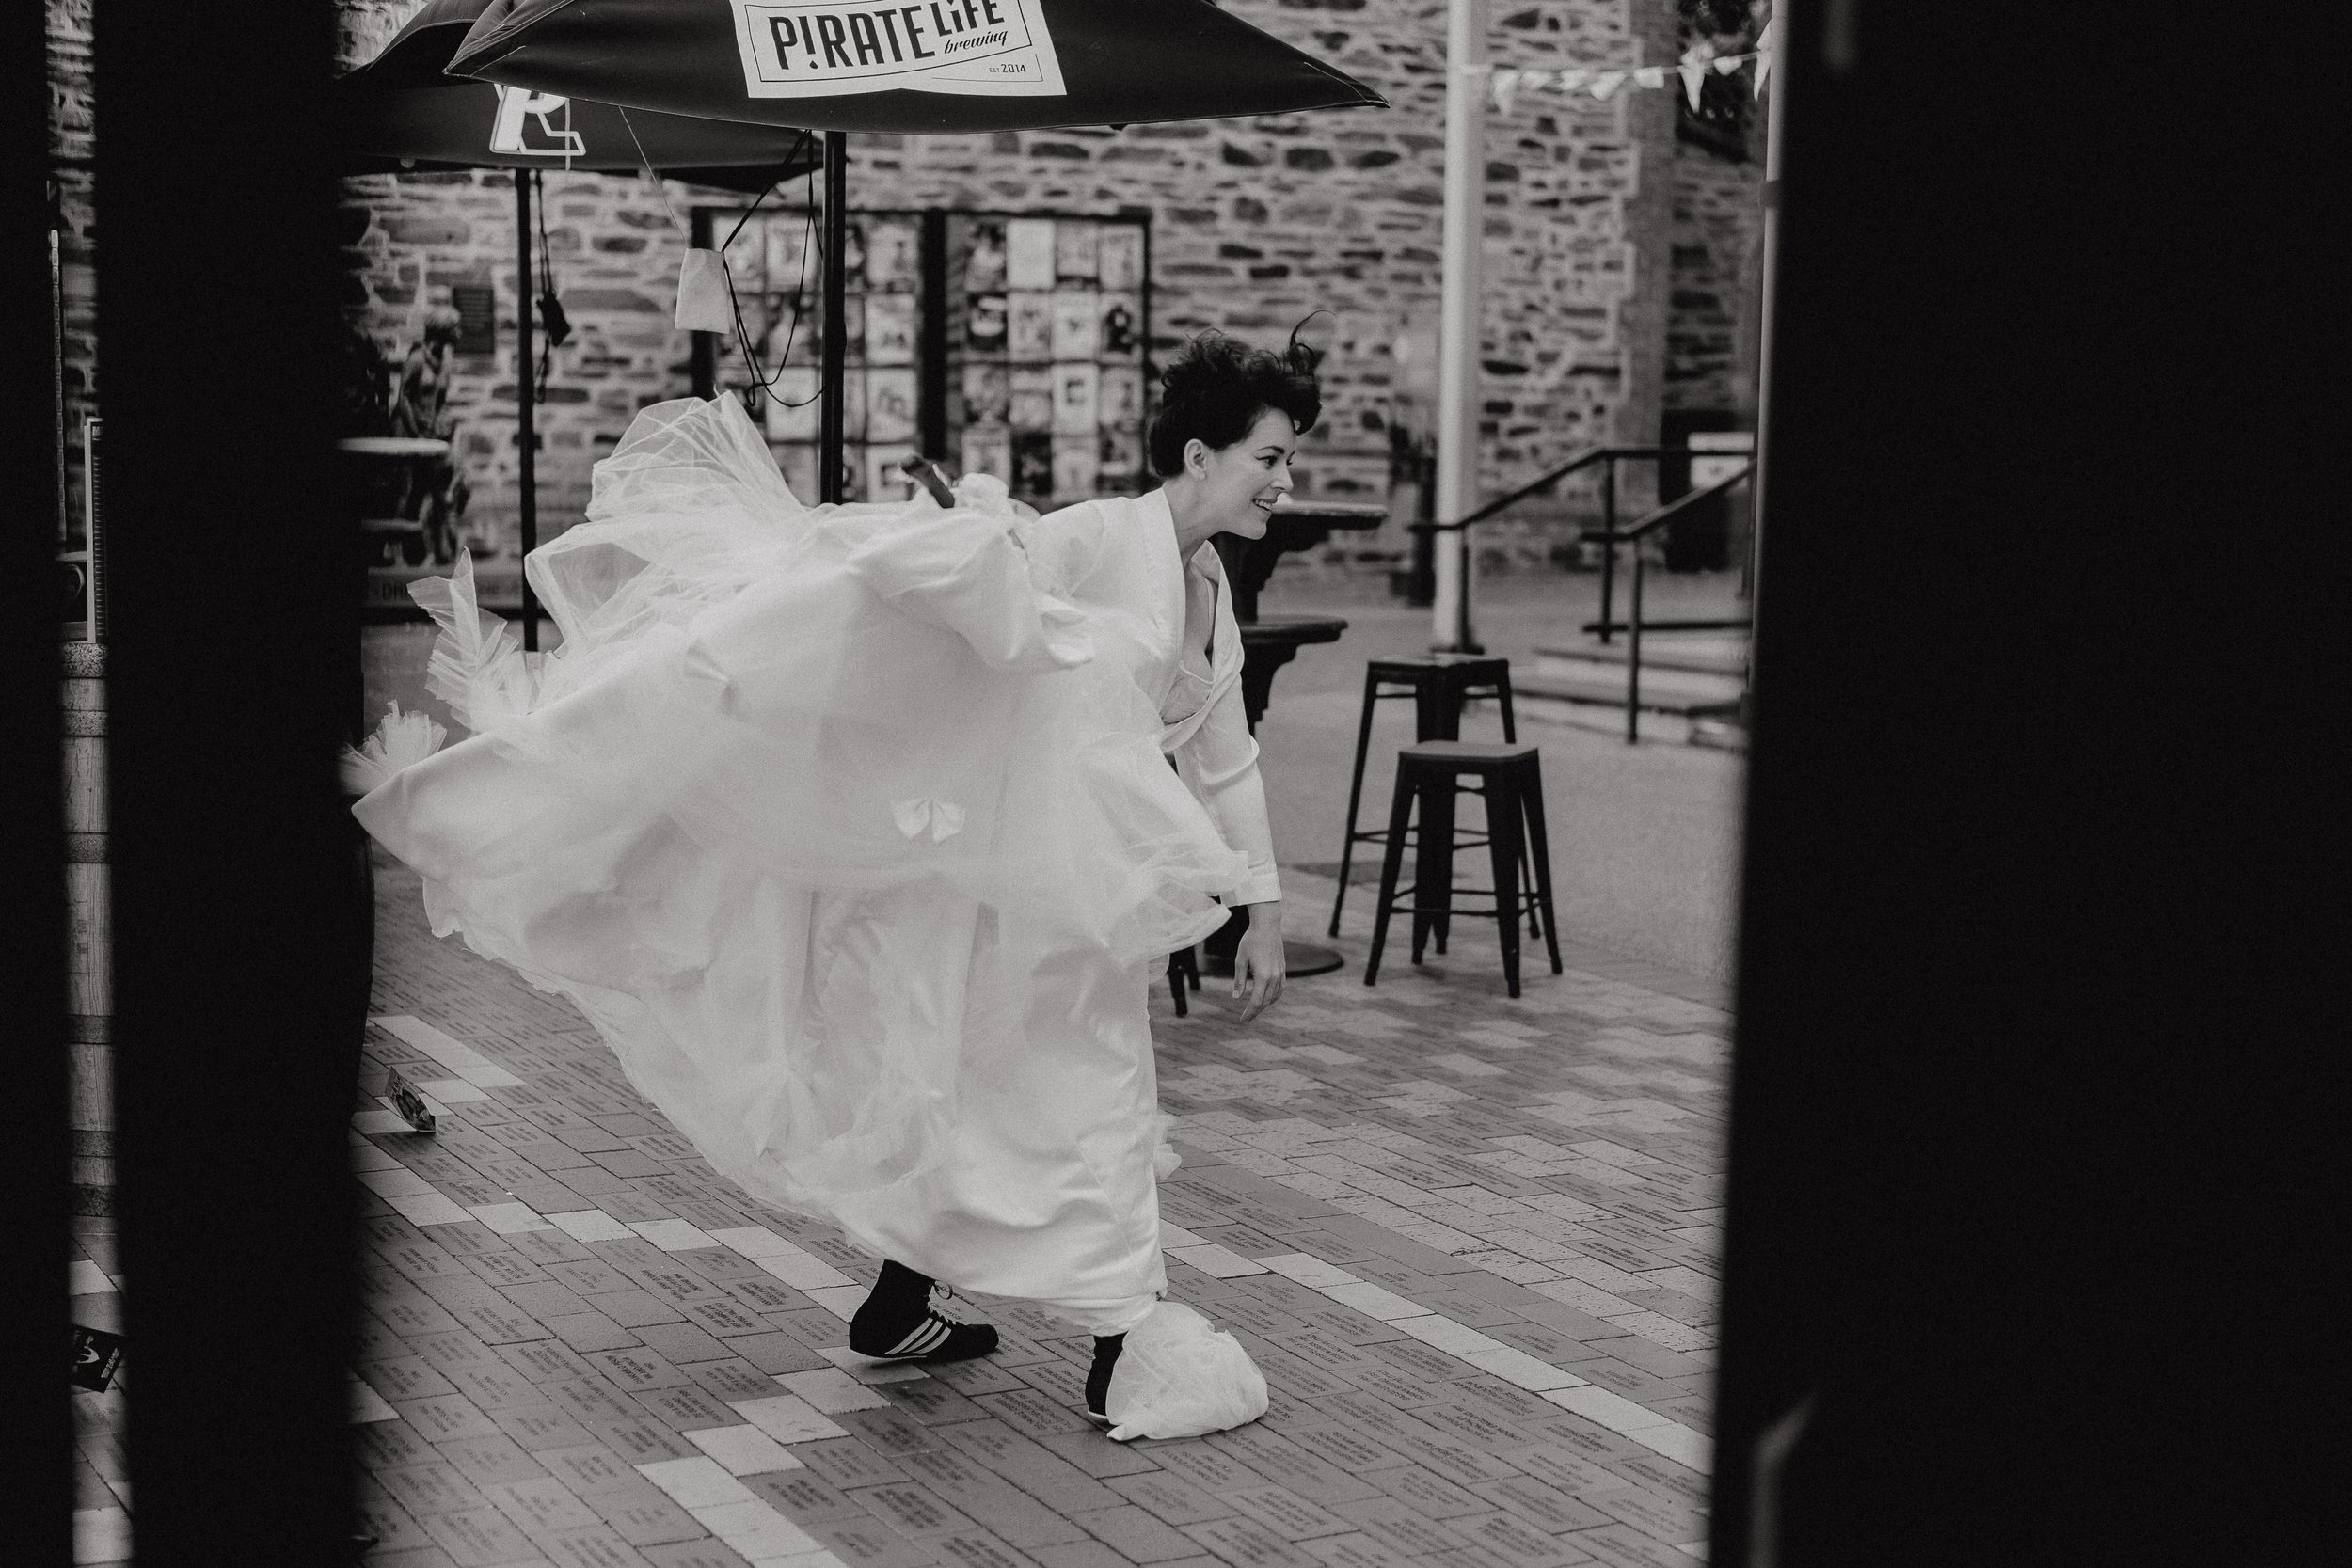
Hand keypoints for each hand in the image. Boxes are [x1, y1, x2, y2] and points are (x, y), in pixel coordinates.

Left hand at [1232, 902, 1286, 1023]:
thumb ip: (1239, 980)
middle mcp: (1274, 977)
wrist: (1267, 926)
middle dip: (1255, 1012)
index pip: (1256, 1002)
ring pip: (1274, 997)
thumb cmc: (1250, 941)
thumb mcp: (1240, 960)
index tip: (1242, 1020)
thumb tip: (1236, 997)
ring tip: (1254, 1009)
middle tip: (1245, 1018)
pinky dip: (1273, 997)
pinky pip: (1280, 989)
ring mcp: (1280, 973)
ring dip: (1264, 1005)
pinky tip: (1266, 998)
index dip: (1249, 1013)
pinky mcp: (1283, 969)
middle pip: (1265, 1002)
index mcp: (1263, 976)